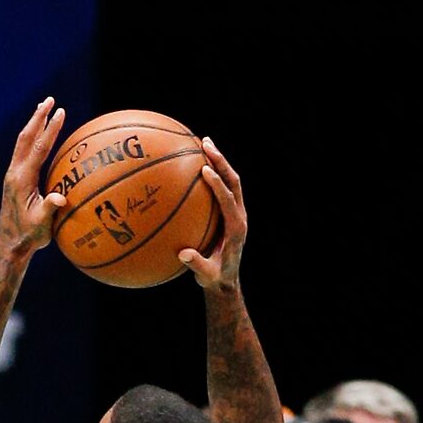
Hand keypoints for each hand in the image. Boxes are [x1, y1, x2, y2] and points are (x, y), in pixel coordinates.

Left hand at [0, 97, 67, 253]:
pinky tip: (41, 135)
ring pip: (23, 142)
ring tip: (44, 108)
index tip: (61, 112)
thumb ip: (49, 210)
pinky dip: (33, 138)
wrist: (9, 245)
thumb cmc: (28, 237)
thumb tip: (60, 198)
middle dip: (38, 117)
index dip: (50, 129)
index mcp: (21, 180)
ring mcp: (13, 175)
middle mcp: (15, 173)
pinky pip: (24, 152)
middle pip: (26, 138)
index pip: (38, 148)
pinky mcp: (14, 179)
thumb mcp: (41, 227)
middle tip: (50, 99)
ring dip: (34, 124)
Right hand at [178, 139, 245, 288]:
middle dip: (221, 162)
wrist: (226, 280)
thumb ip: (197, 265)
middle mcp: (239, 215)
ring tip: (204, 142)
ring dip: (219, 161)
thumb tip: (184, 254)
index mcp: (236, 228)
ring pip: (231, 180)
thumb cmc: (214, 278)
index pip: (229, 201)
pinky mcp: (230, 211)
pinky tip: (194, 161)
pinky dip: (212, 171)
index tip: (206, 170)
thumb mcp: (206, 276)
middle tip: (206, 144)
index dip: (219, 185)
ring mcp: (236, 211)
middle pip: (234, 182)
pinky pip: (222, 187)